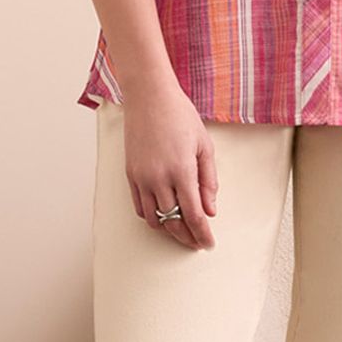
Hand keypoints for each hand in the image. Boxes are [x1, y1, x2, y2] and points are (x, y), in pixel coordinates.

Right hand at [123, 81, 218, 249]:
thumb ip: (208, 181)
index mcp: (182, 170)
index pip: (194, 215)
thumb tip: (210, 210)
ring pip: (154, 219)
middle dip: (187, 237)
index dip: (202, 234)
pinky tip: (163, 217)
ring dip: (169, 230)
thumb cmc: (180, 116)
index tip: (209, 244)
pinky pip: (139, 207)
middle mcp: (159, 178)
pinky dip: (152, 218)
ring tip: (181, 232)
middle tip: (197, 243)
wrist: (149, 97)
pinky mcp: (130, 174)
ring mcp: (142, 177)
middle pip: (174, 222)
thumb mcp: (204, 146)